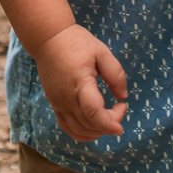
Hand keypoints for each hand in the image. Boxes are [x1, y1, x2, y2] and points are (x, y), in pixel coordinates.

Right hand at [35, 25, 127, 141]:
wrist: (48, 39)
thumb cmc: (76, 42)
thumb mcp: (101, 52)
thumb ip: (115, 74)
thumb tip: (123, 96)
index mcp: (80, 83)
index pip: (94, 113)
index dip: (111, 122)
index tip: (124, 109)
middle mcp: (67, 98)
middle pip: (89, 125)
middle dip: (109, 124)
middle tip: (120, 107)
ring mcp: (58, 104)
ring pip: (78, 130)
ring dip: (97, 131)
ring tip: (109, 117)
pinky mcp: (54, 105)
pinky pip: (67, 127)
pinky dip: (82, 133)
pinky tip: (94, 127)